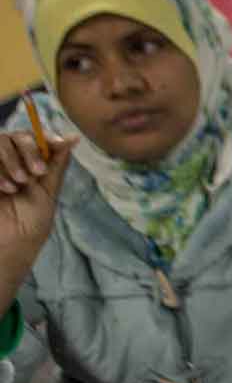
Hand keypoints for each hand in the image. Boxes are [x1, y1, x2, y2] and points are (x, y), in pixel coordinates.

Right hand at [0, 130, 73, 292]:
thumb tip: (74, 137)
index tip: (58, 143)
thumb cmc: (30, 223)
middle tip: (37, 173)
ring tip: (18, 185)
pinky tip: (5, 189)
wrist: (8, 246)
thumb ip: (57, 164)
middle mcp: (8, 161)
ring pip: (0, 142)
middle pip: (16, 136)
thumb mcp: (48, 192)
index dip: (45, 136)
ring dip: (13, 161)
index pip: (34, 137)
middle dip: (30, 150)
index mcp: (28, 164)